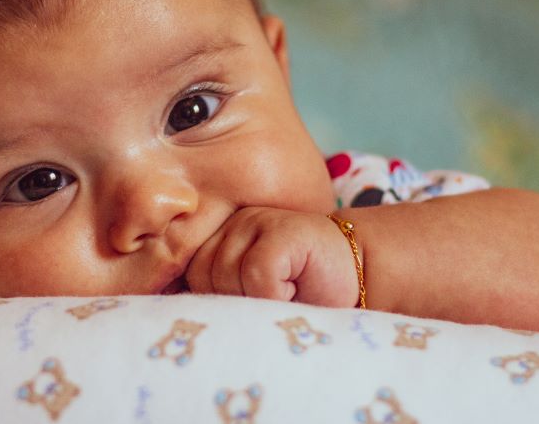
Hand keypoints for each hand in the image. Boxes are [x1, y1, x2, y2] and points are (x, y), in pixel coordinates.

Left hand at [184, 206, 359, 306]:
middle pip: (202, 276)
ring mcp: (257, 221)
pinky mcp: (282, 231)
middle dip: (235, 302)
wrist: (361, 274)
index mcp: (219, 236)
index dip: (215, 302)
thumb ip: (217, 293)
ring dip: (258, 300)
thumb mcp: (250, 293)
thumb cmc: (304, 291)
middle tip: (270, 300)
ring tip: (286, 293)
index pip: (188, 275)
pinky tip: (296, 290)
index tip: (246, 305)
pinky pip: (257, 274)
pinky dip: (275, 295)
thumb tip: (178, 318)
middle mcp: (233, 222)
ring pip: (226, 275)